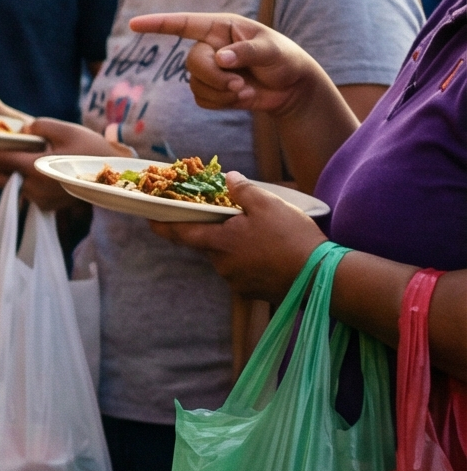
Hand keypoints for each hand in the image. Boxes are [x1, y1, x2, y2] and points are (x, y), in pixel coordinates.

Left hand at [0, 81, 114, 211]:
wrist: (115, 174)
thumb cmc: (91, 148)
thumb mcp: (65, 129)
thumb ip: (39, 126)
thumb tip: (22, 130)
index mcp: (37, 169)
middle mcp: (35, 188)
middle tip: (8, 147)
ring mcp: (40, 200)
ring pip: (10, 185)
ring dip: (11, 172)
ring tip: (28, 157)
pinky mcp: (46, 206)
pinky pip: (24, 192)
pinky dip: (24, 181)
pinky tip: (38, 169)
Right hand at [129, 11, 324, 116]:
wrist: (292, 89)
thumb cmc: (285, 59)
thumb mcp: (273, 50)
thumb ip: (247, 51)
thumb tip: (221, 58)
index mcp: (222, 27)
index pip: (184, 23)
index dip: (158, 24)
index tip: (134, 24)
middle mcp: (211, 46)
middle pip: (192, 62)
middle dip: (214, 77)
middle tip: (239, 85)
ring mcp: (209, 69)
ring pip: (196, 84)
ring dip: (222, 92)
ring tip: (246, 91)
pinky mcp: (211, 89)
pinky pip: (201, 99)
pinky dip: (221, 102)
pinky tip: (242, 97)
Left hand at [150, 174, 325, 301]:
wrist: (321, 277)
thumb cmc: (292, 238)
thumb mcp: (268, 204)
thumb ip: (243, 190)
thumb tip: (228, 178)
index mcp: (219, 242)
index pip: (181, 233)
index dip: (164, 225)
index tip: (150, 219)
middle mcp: (222, 265)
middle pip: (209, 244)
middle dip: (217, 231)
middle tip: (234, 218)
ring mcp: (236, 281)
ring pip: (228, 258)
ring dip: (237, 247)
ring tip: (263, 235)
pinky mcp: (253, 292)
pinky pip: (245, 272)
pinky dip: (252, 261)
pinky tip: (272, 253)